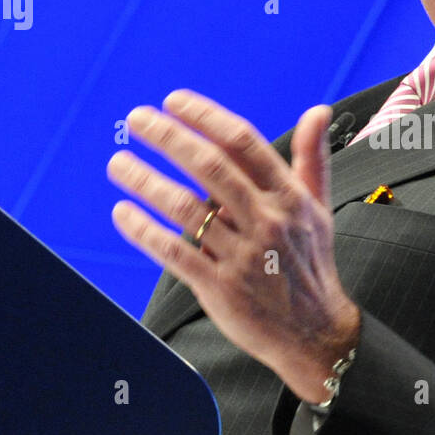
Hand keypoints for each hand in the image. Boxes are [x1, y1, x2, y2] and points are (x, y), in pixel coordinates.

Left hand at [107, 90, 360, 402]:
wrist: (315, 333)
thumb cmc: (309, 263)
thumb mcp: (317, 208)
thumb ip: (313, 157)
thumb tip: (317, 110)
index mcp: (289, 197)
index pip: (243, 143)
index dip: (205, 117)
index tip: (173, 101)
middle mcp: (267, 221)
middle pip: (210, 167)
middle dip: (168, 138)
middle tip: (137, 119)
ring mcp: (242, 256)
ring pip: (184, 209)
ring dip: (145, 181)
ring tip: (117, 164)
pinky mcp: (220, 288)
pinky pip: (174, 252)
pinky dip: (143, 231)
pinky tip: (123, 213)